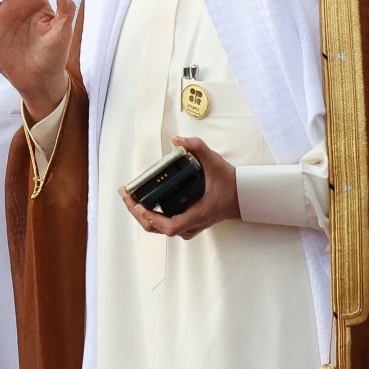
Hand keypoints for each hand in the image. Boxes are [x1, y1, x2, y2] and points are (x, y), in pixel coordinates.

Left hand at [120, 136, 240, 240]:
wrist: (243, 197)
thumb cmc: (229, 183)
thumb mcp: (215, 161)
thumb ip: (198, 147)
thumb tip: (177, 139)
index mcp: (197, 214)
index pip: (169, 226)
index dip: (150, 218)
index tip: (137, 204)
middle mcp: (191, 225)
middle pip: (156, 228)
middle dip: (137, 213)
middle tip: (125, 194)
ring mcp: (189, 227)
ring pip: (159, 229)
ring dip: (142, 215)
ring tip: (129, 198)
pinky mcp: (188, 225)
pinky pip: (164, 225)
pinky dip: (151, 216)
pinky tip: (143, 204)